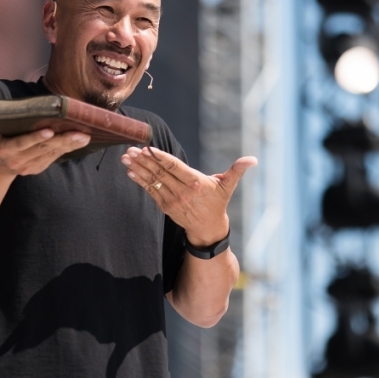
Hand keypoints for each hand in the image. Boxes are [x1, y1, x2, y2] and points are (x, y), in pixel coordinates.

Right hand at [0, 128, 89, 176]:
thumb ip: (13, 123)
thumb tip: (35, 107)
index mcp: (4, 148)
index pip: (21, 142)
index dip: (35, 138)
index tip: (49, 131)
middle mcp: (17, 160)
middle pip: (42, 149)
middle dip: (62, 140)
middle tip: (80, 133)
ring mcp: (27, 167)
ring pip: (51, 154)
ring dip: (69, 145)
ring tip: (84, 137)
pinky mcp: (36, 170)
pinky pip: (53, 158)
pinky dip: (66, 149)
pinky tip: (78, 142)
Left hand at [121, 146, 256, 245]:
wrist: (208, 229)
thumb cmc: (218, 202)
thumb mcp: (227, 186)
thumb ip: (237, 171)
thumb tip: (252, 160)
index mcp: (195, 183)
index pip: (175, 167)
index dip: (160, 158)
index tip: (148, 148)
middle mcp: (182, 192)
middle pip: (161, 173)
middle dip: (144, 161)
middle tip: (130, 149)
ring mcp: (172, 200)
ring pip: (153, 181)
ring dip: (138, 169)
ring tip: (126, 157)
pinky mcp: (165, 206)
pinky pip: (150, 191)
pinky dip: (140, 181)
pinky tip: (130, 171)